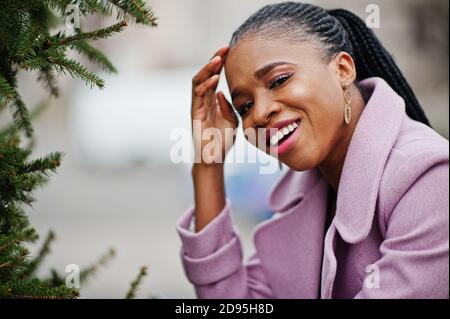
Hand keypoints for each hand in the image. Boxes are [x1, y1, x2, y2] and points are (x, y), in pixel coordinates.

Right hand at [191, 46, 237, 164]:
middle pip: (206, 74)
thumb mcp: (232, 120)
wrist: (214, 157)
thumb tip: (221, 92)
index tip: (229, 50)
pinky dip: (205, 85)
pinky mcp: (194, 112)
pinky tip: (214, 78)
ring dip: (208, 69)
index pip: (215, 76)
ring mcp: (197, 105)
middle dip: (214, 60)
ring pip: (198, 81)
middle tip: (224, 48)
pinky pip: (197, 95)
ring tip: (217, 59)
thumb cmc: (223, 140)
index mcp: (213, 100)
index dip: (220, 63)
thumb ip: (229, 106)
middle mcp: (204, 100)